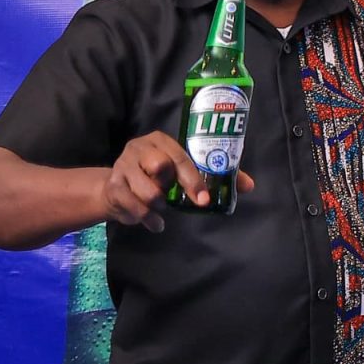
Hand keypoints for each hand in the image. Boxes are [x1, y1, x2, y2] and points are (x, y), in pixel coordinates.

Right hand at [104, 131, 253, 230]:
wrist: (115, 191)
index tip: (204, 200)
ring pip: (148, 191)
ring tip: (162, 208)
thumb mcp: (182, 174)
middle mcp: (139, 148)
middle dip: (171, 188)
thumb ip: (214, 177)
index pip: (180, 155)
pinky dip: (148, 219)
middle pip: (160, 166)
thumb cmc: (157, 179)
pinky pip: (134, 207)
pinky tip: (155, 223)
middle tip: (174, 199)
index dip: (193, 179)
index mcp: (160, 141)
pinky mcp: (113, 186)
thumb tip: (249, 185)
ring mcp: (123, 165)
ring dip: (159, 206)